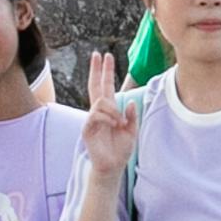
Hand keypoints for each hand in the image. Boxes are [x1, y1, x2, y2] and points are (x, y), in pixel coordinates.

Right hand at [76, 51, 134, 182]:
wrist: (113, 166)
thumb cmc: (121, 150)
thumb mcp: (132, 131)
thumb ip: (132, 116)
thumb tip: (129, 102)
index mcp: (110, 110)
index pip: (105, 86)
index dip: (105, 71)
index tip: (106, 56)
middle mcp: (99, 112)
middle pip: (95, 86)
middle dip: (97, 70)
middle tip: (97, 54)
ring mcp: (92, 119)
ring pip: (100, 101)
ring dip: (113, 109)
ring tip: (119, 122)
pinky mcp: (87, 129)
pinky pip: (96, 115)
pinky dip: (108, 118)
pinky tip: (114, 124)